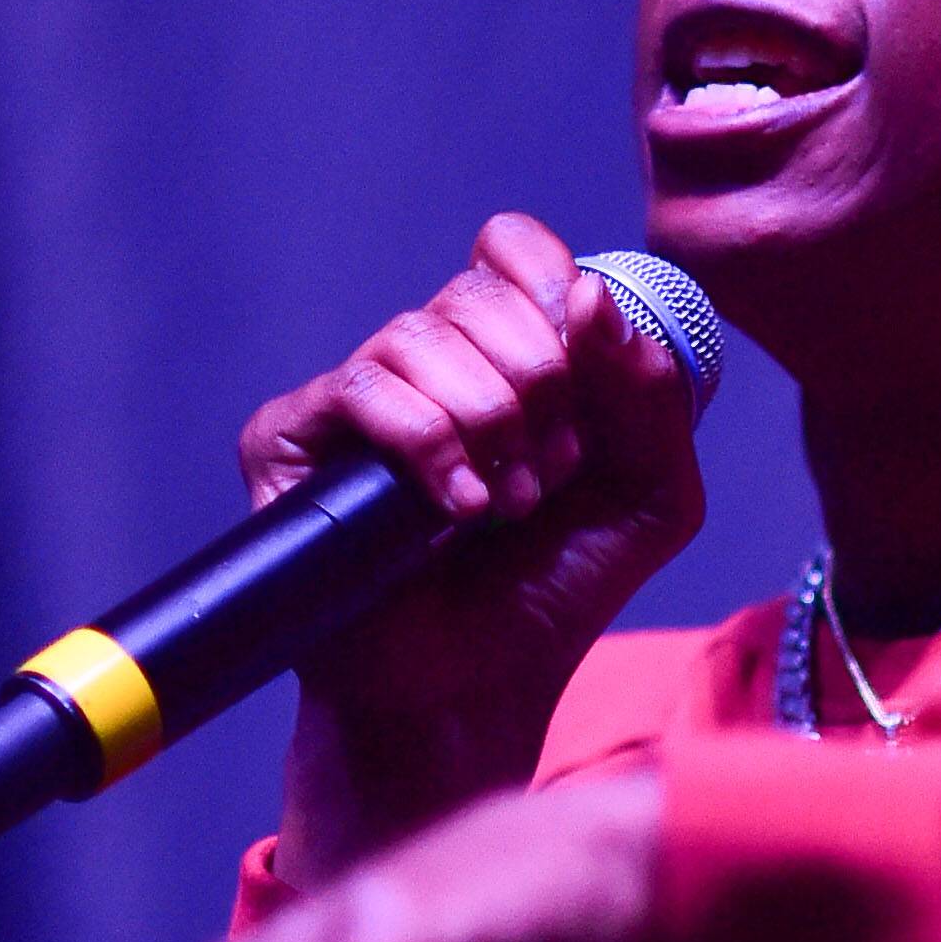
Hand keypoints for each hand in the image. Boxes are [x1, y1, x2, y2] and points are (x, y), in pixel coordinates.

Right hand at [251, 215, 703, 880]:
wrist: (473, 691)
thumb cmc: (554, 594)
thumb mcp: (650, 492)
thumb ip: (650, 392)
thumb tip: (587, 296)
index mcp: (501, 353)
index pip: (512, 250)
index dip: (554, 293)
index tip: (582, 380)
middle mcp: (422, 362)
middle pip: (476, 290)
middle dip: (537, 385)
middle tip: (548, 478)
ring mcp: (352, 398)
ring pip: (420, 335)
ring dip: (488, 425)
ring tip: (506, 509)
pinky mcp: (290, 439)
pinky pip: (363, 387)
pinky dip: (428, 445)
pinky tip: (456, 511)